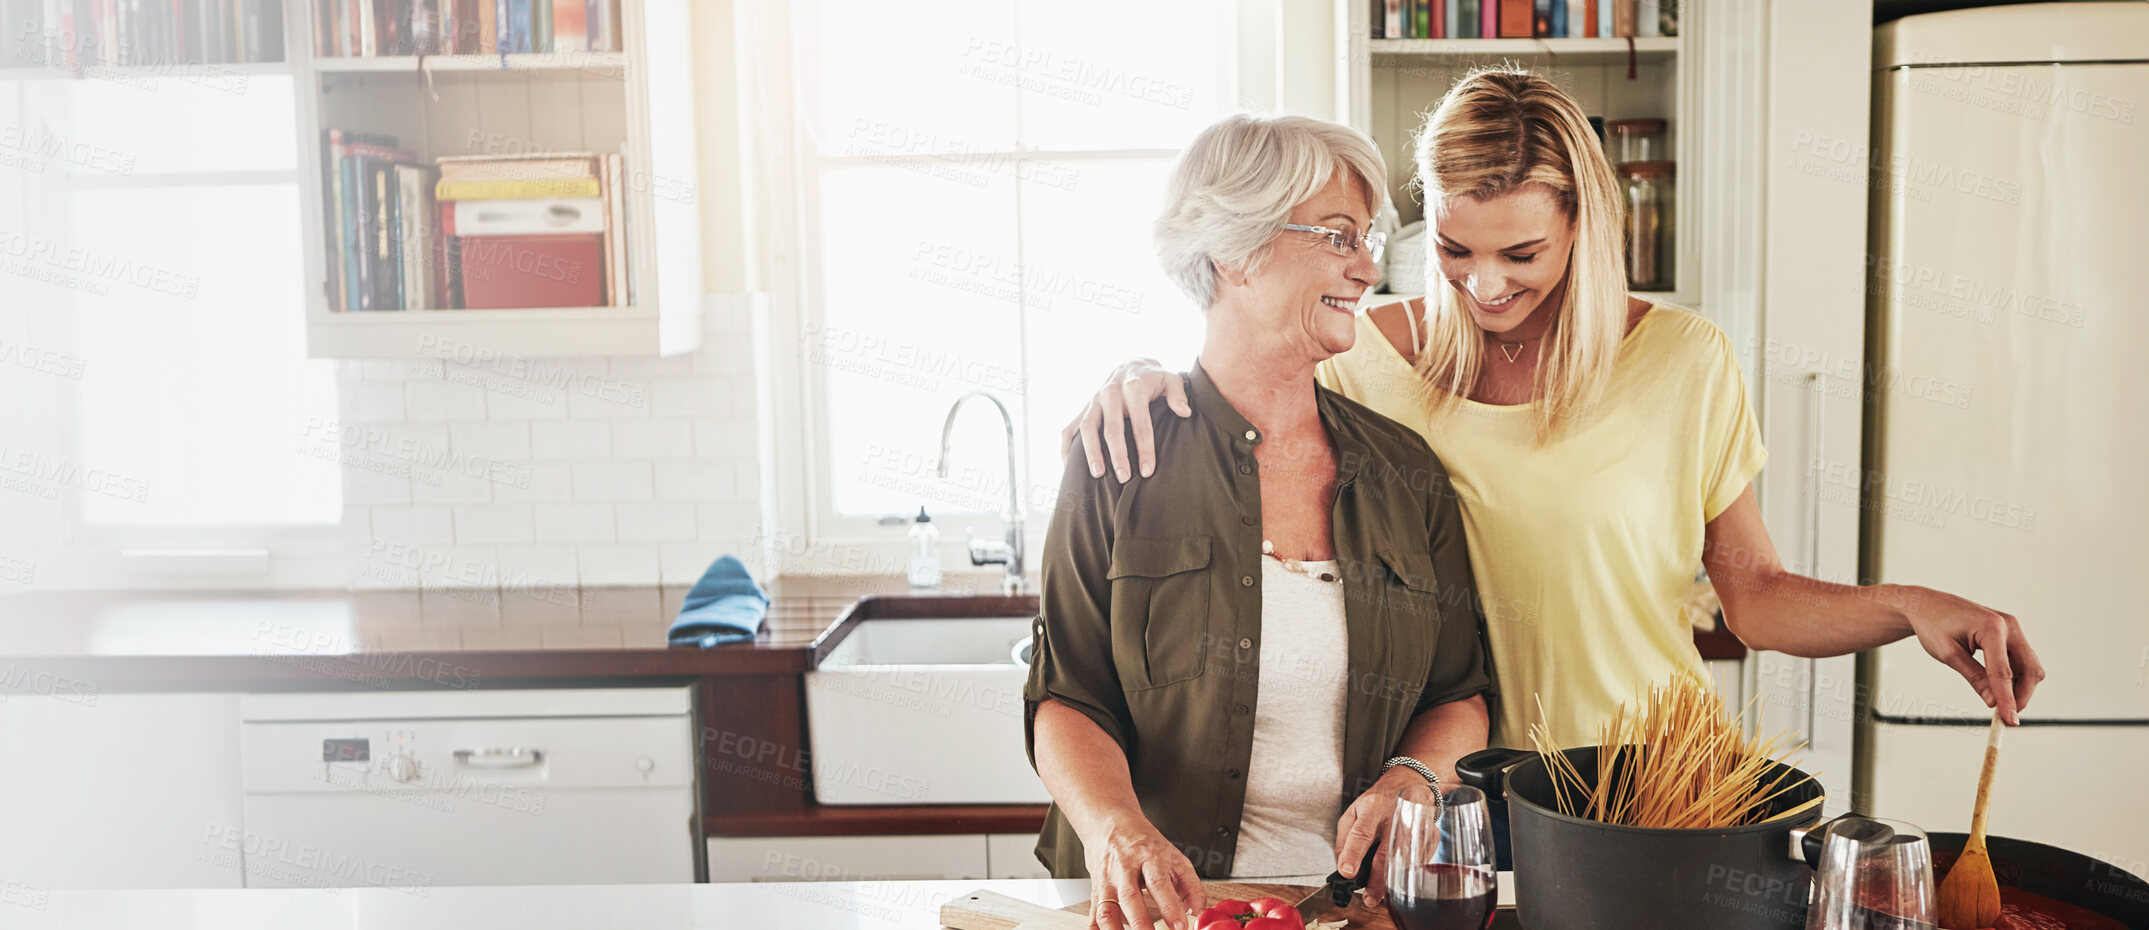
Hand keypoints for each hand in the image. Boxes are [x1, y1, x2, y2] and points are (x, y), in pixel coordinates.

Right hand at [1058, 358, 1188, 482]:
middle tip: (1124, 477)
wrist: (1131, 365)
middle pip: (1112, 428)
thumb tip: (1184, 412)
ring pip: (1087, 428)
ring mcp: (1093, 401)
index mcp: (1133, 388)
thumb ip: (1178, 395)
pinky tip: (1069, 468)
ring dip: (1091, 451)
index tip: (1148, 471)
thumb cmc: (1154, 379)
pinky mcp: (1083, 409)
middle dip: (1118, 454)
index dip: (1145, 448)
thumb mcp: (1171, 379)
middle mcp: (1109, 393)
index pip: (1140, 422)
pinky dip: (1066, 448)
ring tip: (1098, 474)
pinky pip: (1069, 429)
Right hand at [1083, 819, 1203, 929]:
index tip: (1180, 926)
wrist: (1112, 823)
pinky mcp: (1096, 890)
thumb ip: (1191, 886)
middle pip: (1130, 897)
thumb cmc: (1145, 845)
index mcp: (1150, 858)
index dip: (1170, 907)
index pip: (1160, 883)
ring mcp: (1108, 880)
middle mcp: (1126, 869)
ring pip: (1106, 908)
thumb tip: (1199, 912)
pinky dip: (1095, 929)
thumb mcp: (1174, 858)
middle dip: (1140, 923)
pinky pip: (1093, 913)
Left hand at [1333, 768, 1430, 905]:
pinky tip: (1396, 879)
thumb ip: (1343, 839)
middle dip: (1376, 880)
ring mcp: (1415, 827)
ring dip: (1390, 882)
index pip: (1361, 833)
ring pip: (1403, 861)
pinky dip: (1405, 874)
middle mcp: (1394, 818)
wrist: (1410, 785)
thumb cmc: (1378, 802)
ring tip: (1379, 896)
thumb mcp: (1352, 812)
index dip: (1353, 854)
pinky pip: (1417, 861)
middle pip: (1386, 852)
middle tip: (1368, 898)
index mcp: (1371, 809)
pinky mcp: (1429, 836)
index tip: (1346, 872)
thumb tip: (1341, 866)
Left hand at [1900, 585, 2045, 724]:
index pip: (2004, 672)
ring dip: (2019, 687)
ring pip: (2029, 666)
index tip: (2009, 721)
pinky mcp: (2010, 633)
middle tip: (2005, 715)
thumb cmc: (1933, 625)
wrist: (1927, 605)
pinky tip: (1998, 688)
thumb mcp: (1949, 655)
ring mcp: (2012, 628)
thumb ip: (1974, 678)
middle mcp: (2009, 625)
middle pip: (2030, 669)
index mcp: (1992, 627)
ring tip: (1997, 702)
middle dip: (2021, 695)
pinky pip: (2021, 660)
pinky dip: (2014, 677)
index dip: (2008, 699)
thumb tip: (1993, 702)